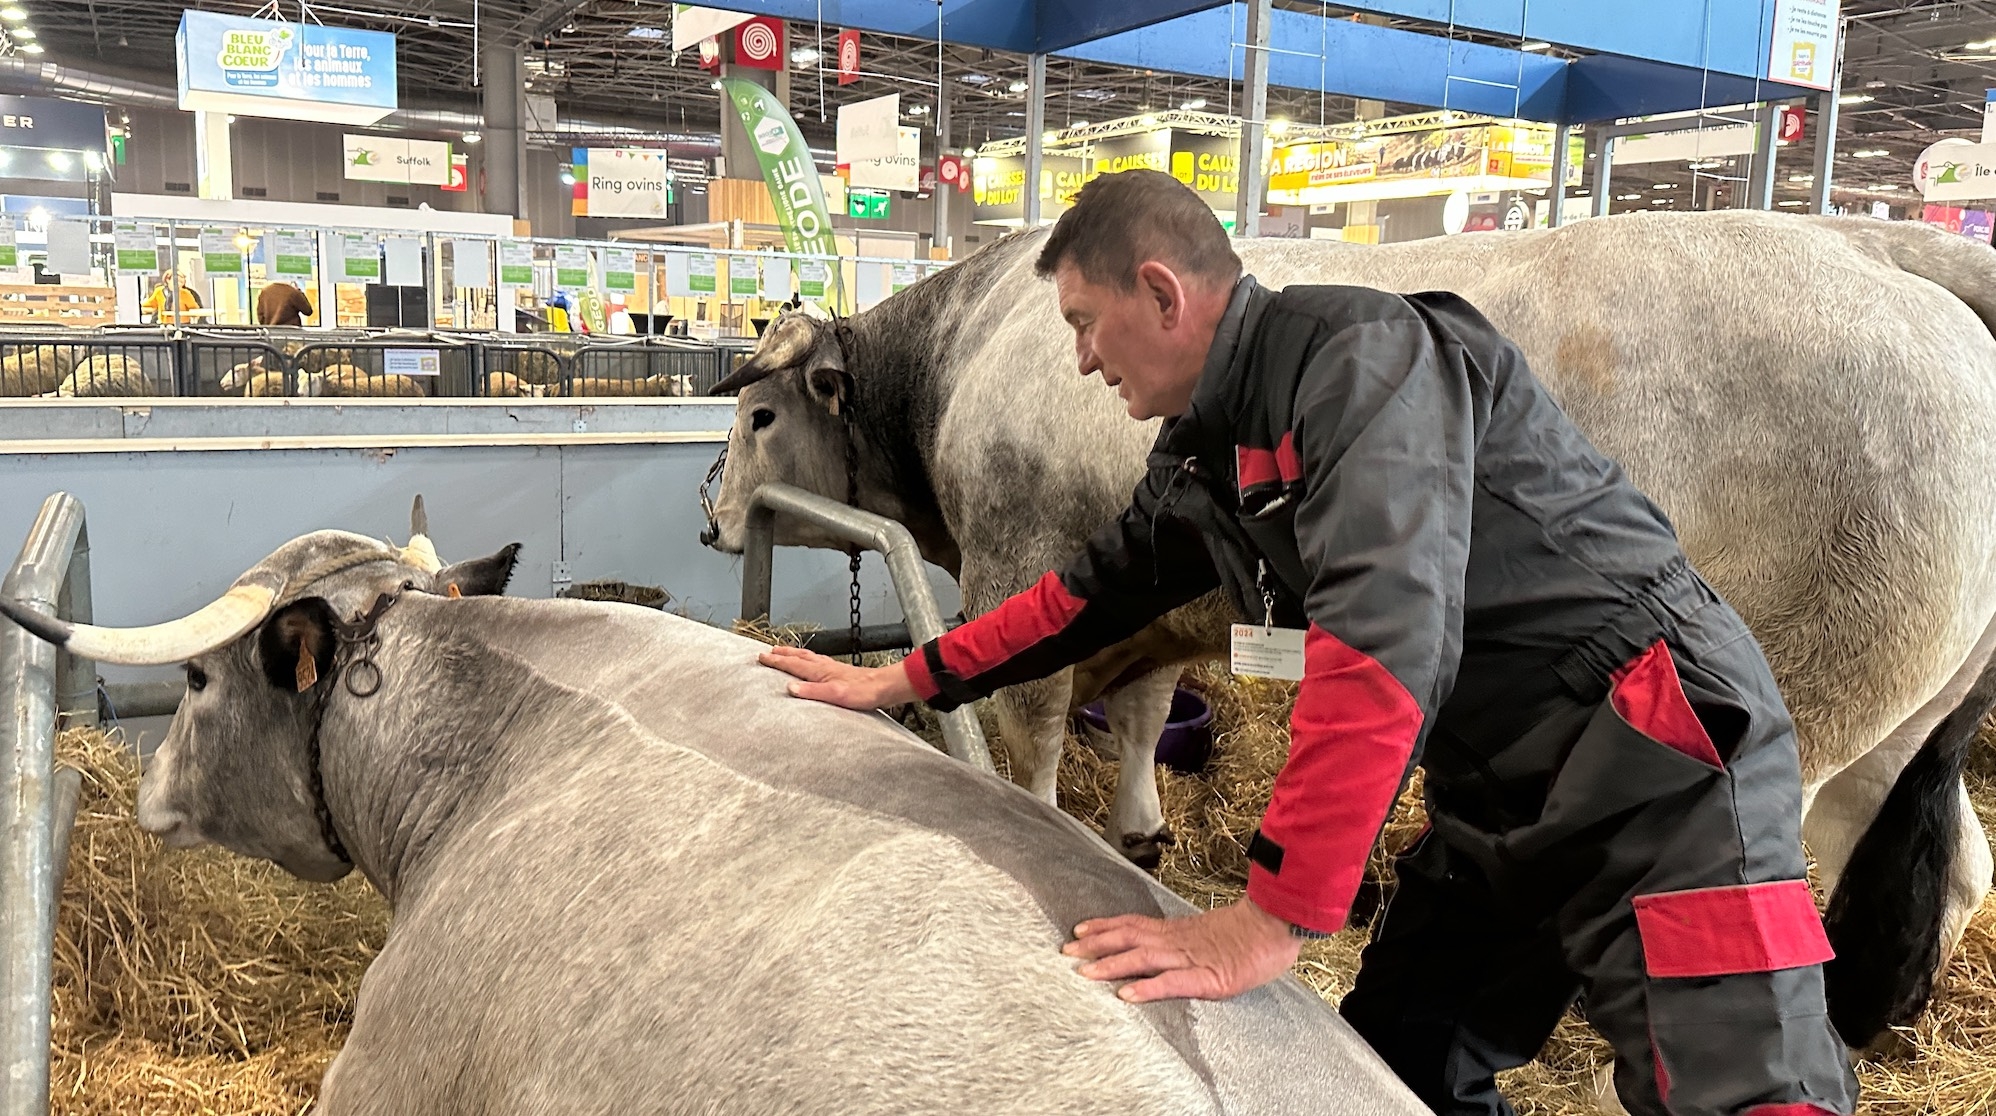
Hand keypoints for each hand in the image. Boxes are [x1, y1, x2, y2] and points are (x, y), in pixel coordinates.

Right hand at [757, 645, 918, 710]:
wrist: (885, 687)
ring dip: (794, 654)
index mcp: (821, 671)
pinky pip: (818, 662)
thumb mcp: (836, 695)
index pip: (793, 664)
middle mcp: (825, 666)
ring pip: (808, 657)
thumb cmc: (864, 691)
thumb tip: (789, 689)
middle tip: (769, 651)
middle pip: (799, 656)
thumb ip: (812, 691)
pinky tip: (813, 665)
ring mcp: (833, 668)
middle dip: (783, 653)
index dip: (776, 661)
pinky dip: (809, 660)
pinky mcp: (841, 673)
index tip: (762, 657)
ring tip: (786, 653)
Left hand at [1061, 899, 1302, 1002]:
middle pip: (1129, 938)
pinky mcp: (1208, 977)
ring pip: (1143, 958)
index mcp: (1178, 931)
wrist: (1278, 924)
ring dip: (1112, 965)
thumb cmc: (1250, 931)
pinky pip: (1172, 983)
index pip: (1133, 924)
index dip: (1105, 927)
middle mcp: (1178, 941)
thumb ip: (1186, 939)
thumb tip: (1164, 943)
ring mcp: (1191, 958)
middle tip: (1066, 950)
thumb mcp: (1210, 933)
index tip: (1079, 929)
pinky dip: (1147, 987)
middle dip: (1096, 944)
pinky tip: (1127, 994)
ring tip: (1085, 972)